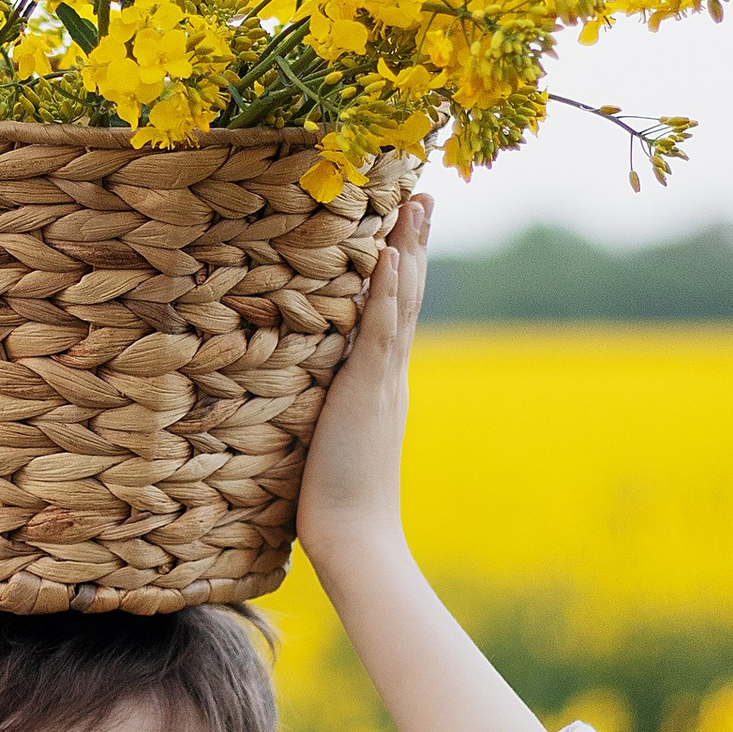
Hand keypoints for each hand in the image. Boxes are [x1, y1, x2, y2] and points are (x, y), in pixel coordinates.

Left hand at [294, 193, 431, 576]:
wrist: (354, 537)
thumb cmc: (332, 499)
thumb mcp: (329, 438)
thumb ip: (326, 409)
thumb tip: (306, 397)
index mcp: (380, 382)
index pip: (393, 311)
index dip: (403, 268)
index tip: (407, 226)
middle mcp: (389, 374)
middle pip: (407, 295)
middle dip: (415, 243)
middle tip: (426, 194)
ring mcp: (382, 381)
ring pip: (400, 302)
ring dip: (409, 249)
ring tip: (417, 203)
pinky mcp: (368, 392)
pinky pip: (379, 332)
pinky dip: (386, 291)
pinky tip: (391, 255)